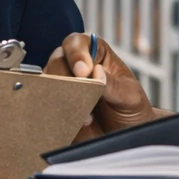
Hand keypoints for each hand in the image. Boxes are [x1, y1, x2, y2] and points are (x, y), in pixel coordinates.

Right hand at [46, 33, 163, 140]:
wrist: (127, 135)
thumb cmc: (131, 109)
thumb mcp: (130, 95)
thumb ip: (113, 84)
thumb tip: (96, 73)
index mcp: (95, 54)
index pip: (77, 43)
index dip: (76, 53)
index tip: (83, 71)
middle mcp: (74, 67)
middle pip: (56, 62)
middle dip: (66, 78)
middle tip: (80, 95)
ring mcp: (63, 88)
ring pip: (47, 84)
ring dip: (62, 99)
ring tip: (86, 116)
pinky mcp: (55, 108)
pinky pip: (47, 108)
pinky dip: (57, 115)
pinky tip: (75, 123)